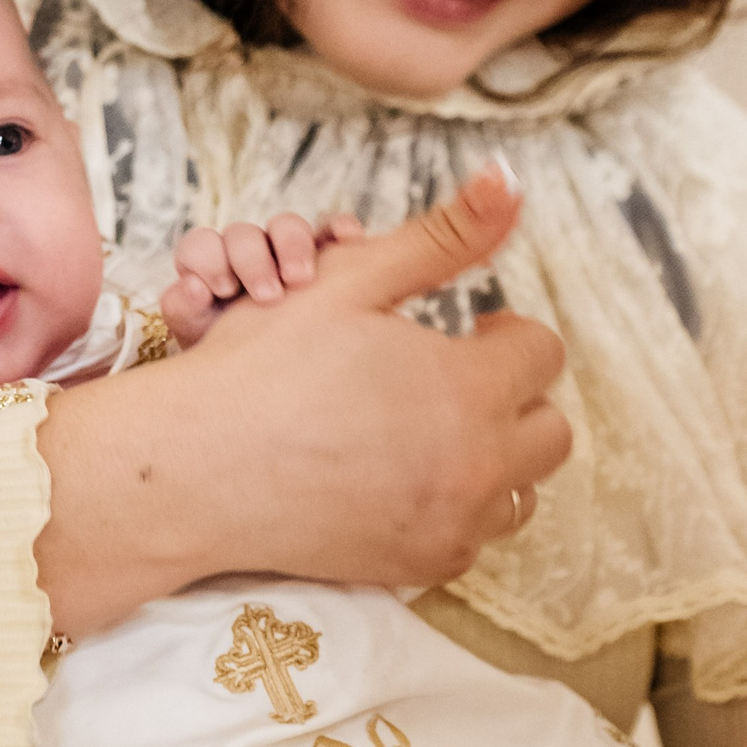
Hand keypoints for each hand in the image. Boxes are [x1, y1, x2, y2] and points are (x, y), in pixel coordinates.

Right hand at [36, 162, 569, 634]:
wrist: (196, 470)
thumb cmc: (265, 368)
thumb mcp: (352, 280)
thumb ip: (442, 235)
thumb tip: (507, 180)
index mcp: (470, 388)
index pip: (542, 354)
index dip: (505, 332)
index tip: (471, 329)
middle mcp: (478, 465)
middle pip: (550, 432)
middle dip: (514, 398)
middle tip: (456, 377)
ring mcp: (451, 524)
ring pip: (520, 492)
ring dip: (494, 455)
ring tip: (432, 427)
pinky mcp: (419, 566)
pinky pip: (475, 539)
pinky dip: (456, 508)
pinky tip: (405, 477)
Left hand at [162, 212, 364, 345]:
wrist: (268, 378)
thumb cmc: (230, 353)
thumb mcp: (198, 337)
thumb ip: (183, 309)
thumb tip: (193, 289)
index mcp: (210, 266)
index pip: (200, 245)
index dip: (207, 261)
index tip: (219, 291)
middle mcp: (247, 252)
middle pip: (245, 235)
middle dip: (253, 260)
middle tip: (267, 295)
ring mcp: (285, 249)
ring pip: (287, 226)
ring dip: (293, 247)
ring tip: (300, 280)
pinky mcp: (325, 252)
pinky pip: (332, 228)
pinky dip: (339, 228)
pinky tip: (348, 239)